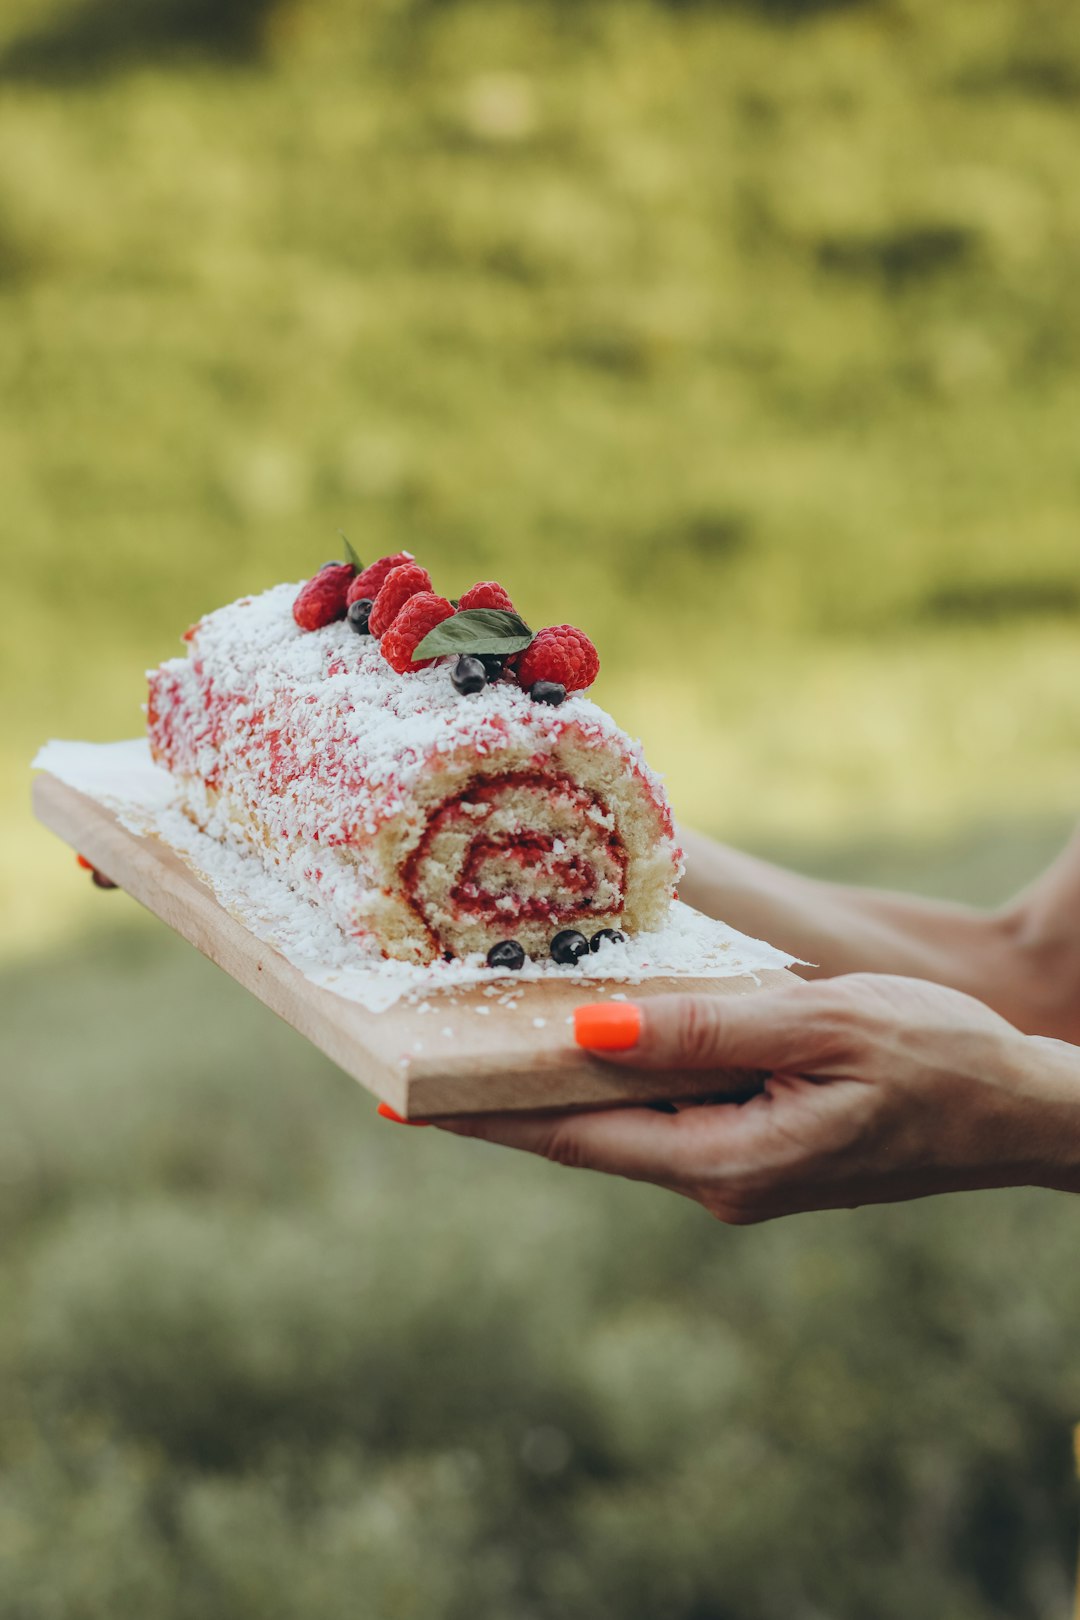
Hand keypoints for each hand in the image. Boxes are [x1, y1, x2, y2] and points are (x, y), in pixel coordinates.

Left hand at [435, 976, 1079, 1221]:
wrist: (1026, 1113)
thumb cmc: (939, 1064)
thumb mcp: (822, 1027)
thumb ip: (706, 1030)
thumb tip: (591, 1026)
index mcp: (725, 1162)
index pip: (573, 1135)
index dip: (483, 1116)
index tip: (401, 1097)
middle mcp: (720, 1178)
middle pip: (585, 1130)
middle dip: (503, 1094)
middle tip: (420, 1050)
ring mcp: (741, 1167)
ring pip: (625, 1118)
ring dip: (560, 1076)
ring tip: (483, 1029)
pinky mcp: (762, 1146)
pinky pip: (670, 1108)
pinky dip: (623, 1070)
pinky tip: (594, 1032)